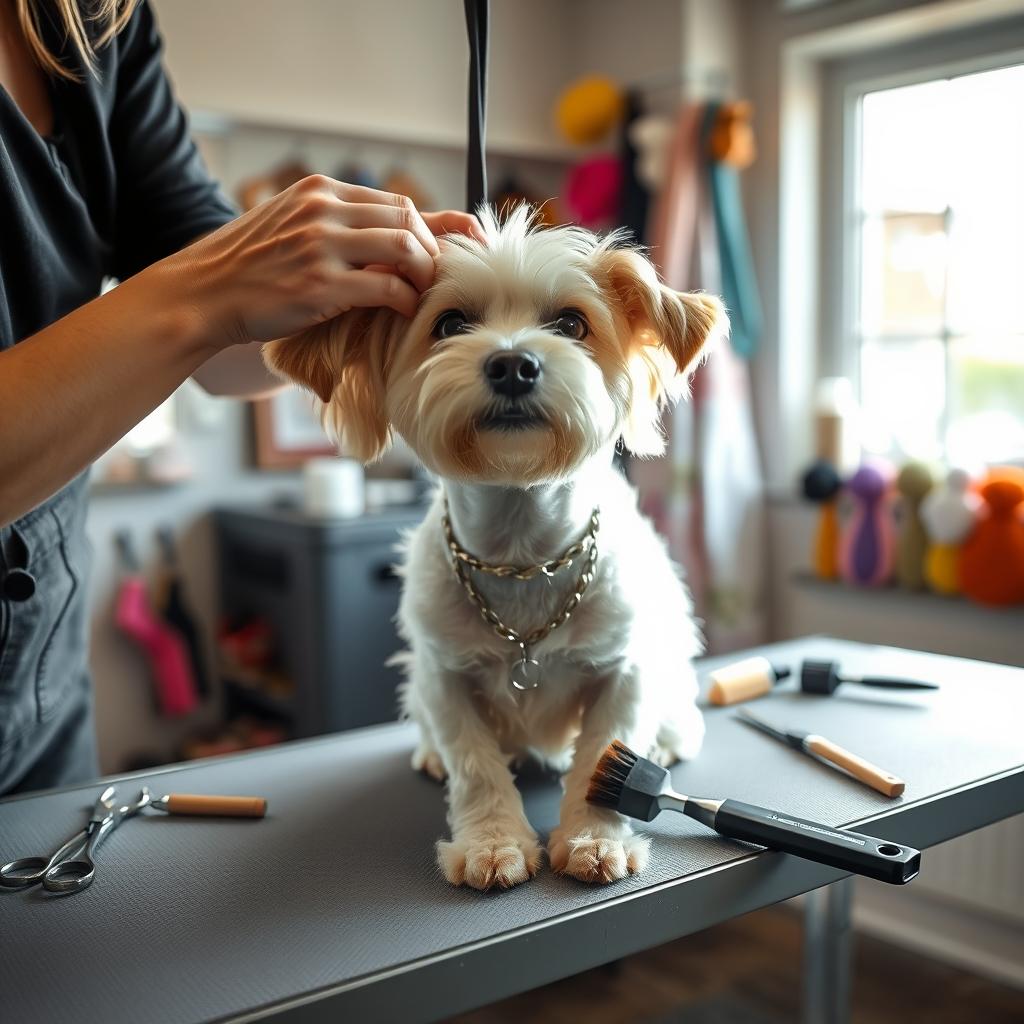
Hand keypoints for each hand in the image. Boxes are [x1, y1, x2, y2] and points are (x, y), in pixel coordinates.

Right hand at [158, 175, 481, 349]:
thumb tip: (386, 241)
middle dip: (434, 248)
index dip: (432, 226)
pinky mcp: (321, 284)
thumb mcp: (290, 228)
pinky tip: (406, 312)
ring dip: (425, 272)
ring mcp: (321, 245)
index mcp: (318, 191)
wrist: (201, 294)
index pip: (394, 201)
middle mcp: (322, 209)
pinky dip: (407, 300)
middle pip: (407, 216)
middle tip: (441, 277)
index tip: (459, 244)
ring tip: (423, 293)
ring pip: (404, 245)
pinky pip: (387, 287)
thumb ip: (335, 226)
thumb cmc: (248, 269)